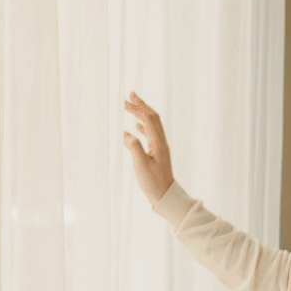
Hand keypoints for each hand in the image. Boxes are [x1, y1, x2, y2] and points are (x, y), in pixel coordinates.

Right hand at [122, 91, 174, 205]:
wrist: (165, 196)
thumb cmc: (153, 183)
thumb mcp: (142, 166)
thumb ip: (135, 148)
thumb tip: (126, 134)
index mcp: (158, 142)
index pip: (148, 118)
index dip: (137, 108)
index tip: (124, 101)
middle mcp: (161, 141)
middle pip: (152, 117)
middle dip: (141, 105)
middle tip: (130, 95)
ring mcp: (159, 146)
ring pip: (151, 124)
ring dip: (141, 113)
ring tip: (132, 105)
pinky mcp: (156, 152)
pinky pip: (149, 134)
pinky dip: (142, 126)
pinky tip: (134, 127)